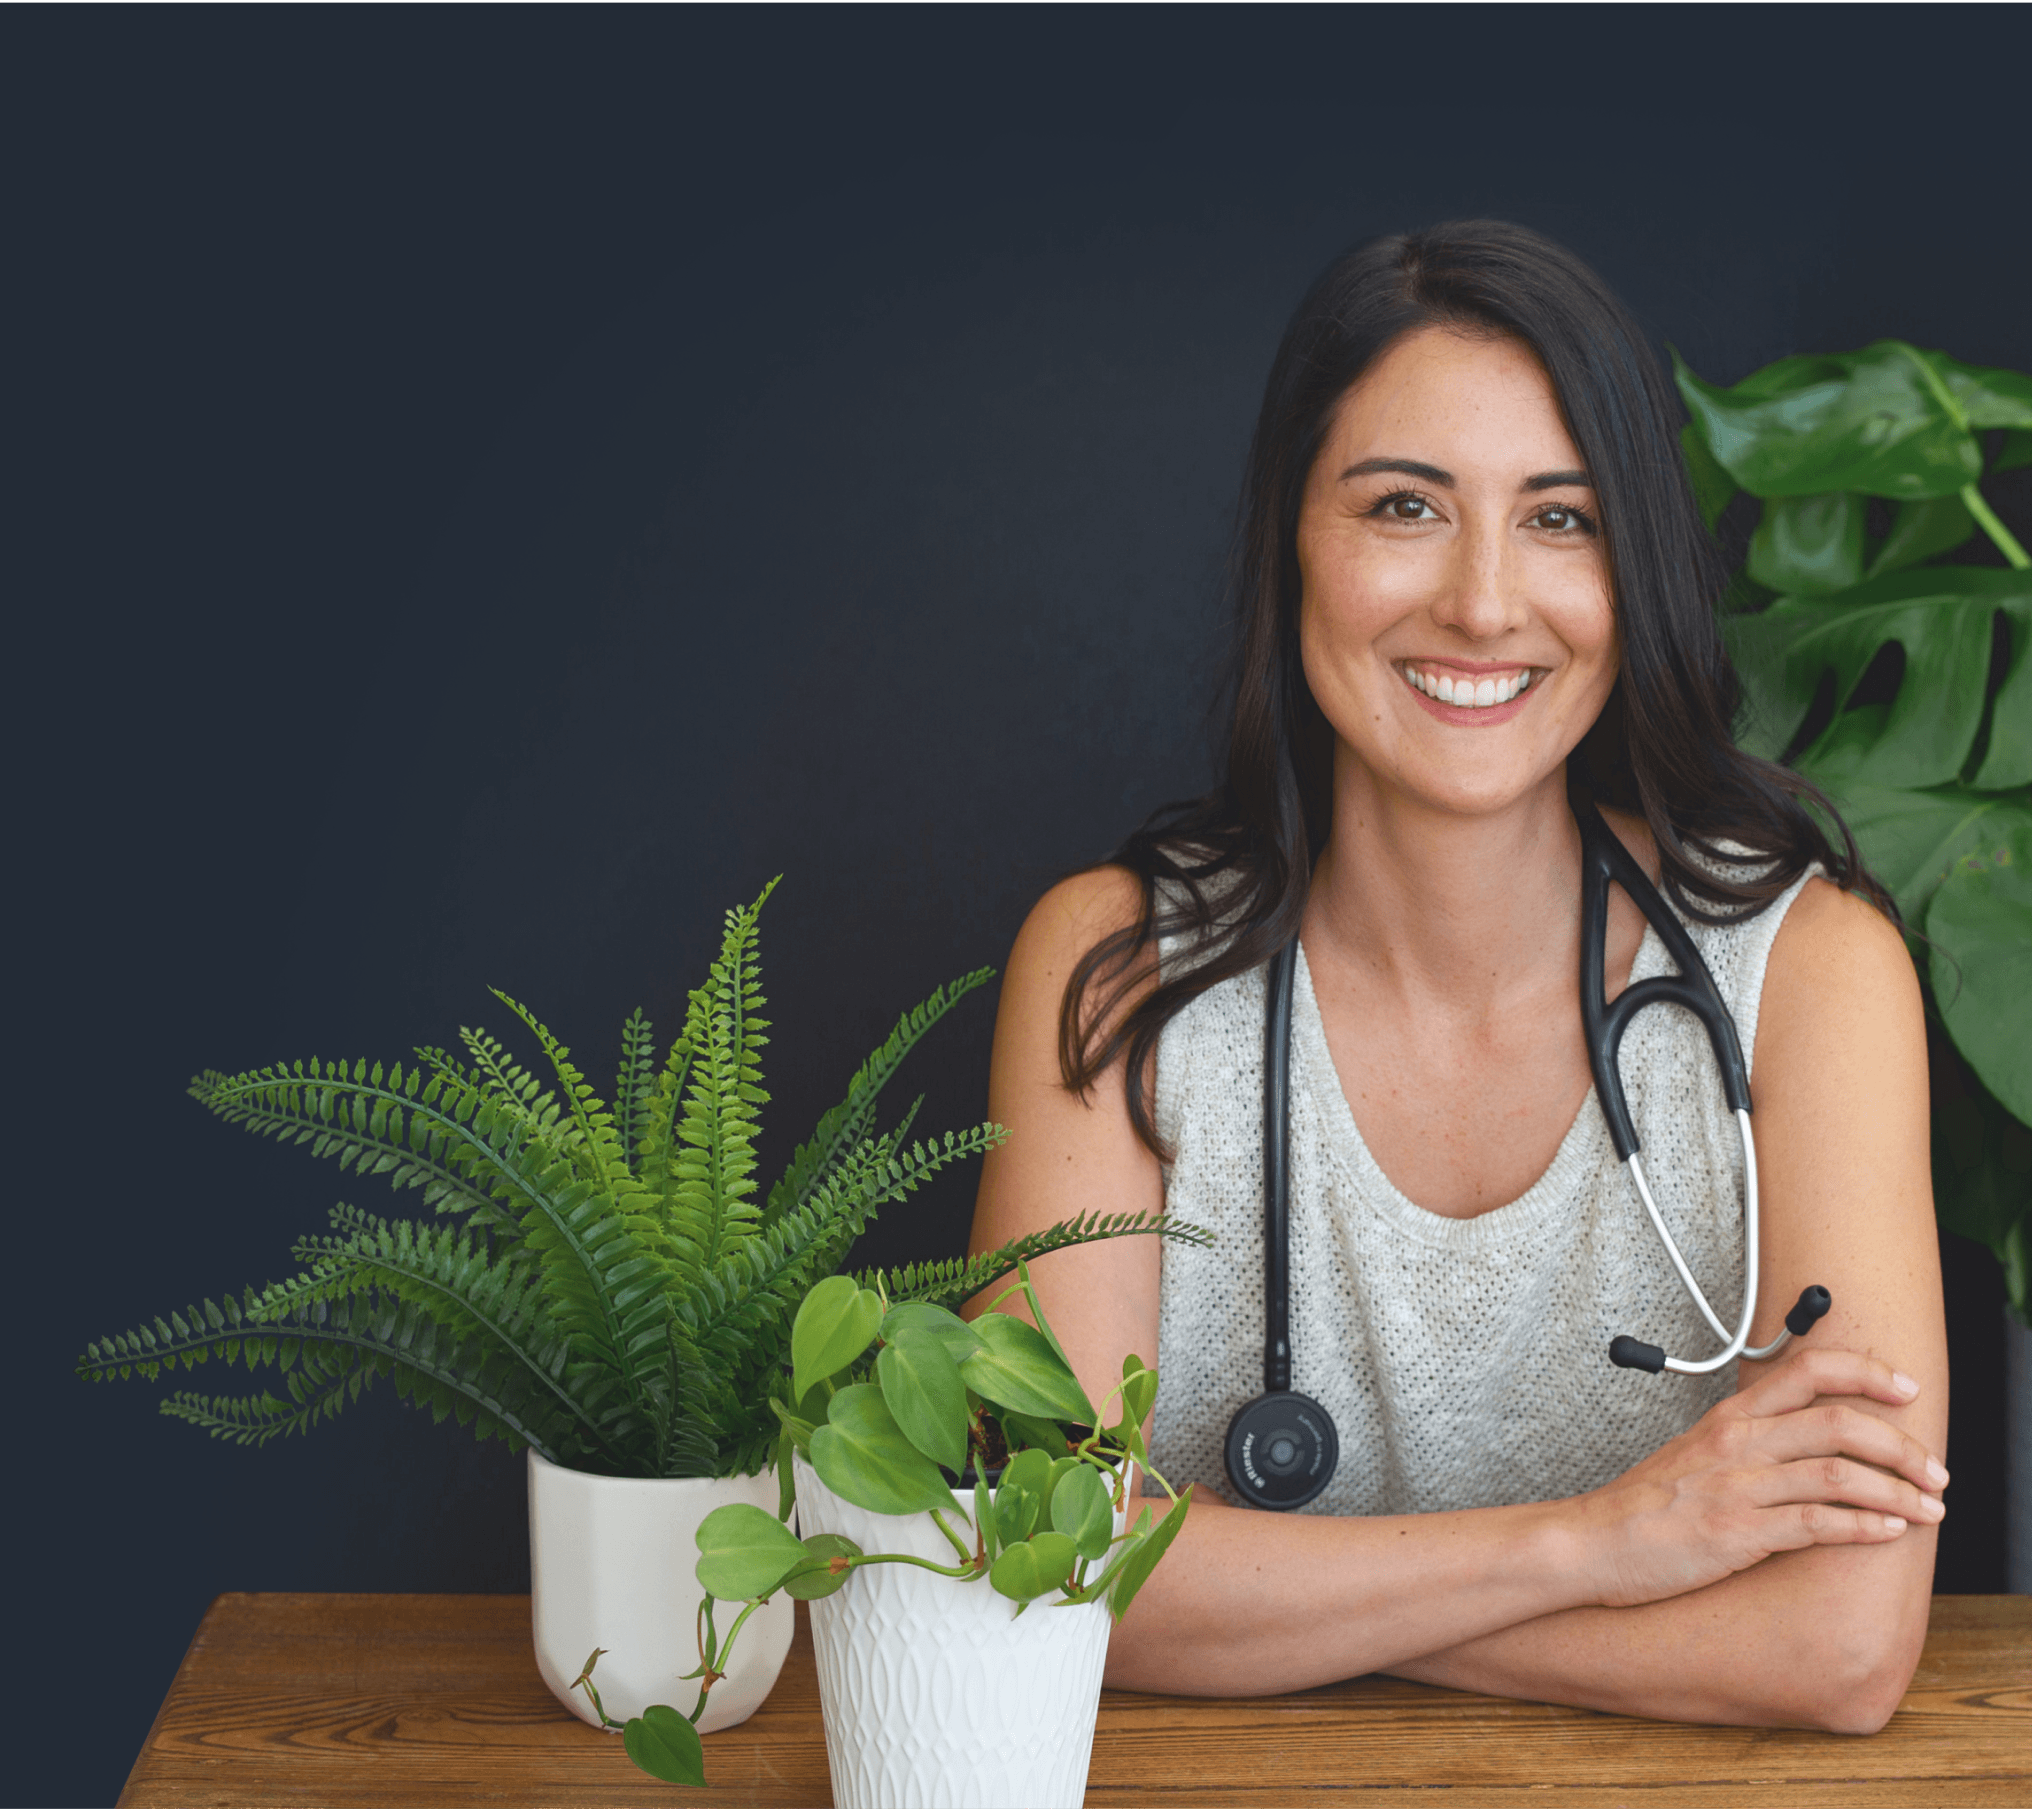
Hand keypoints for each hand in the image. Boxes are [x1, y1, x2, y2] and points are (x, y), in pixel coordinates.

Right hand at [1575, 1347, 1946, 1608]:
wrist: (1591, 1542)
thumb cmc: (1644, 1505)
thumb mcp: (1694, 1453)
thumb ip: (1747, 1440)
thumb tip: (1804, 1439)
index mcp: (1730, 1417)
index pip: (1808, 1370)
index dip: (1866, 1372)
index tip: (1905, 1387)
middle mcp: (1738, 1442)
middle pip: (1839, 1422)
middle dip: (1902, 1446)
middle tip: (1935, 1469)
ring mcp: (1737, 1486)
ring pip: (1838, 1474)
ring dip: (1897, 1492)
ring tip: (1929, 1509)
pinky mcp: (1737, 1533)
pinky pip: (1815, 1524)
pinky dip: (1863, 1528)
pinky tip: (1889, 1533)